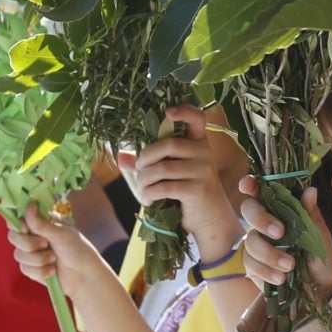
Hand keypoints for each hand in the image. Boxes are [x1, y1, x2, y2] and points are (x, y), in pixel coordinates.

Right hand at [11, 203, 99, 293]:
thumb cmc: (77, 250)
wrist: (84, 276)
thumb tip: (29, 205)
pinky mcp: (31, 268)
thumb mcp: (61, 234)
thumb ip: (41, 223)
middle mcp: (33, 235)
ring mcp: (31, 252)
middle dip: (29, 244)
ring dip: (38, 259)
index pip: (18, 218)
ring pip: (18, 255)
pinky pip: (24, 268)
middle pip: (13, 237)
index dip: (18, 224)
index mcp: (41, 222)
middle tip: (45, 244)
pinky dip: (40, 271)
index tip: (26, 229)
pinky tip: (52, 270)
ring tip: (54, 258)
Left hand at [128, 106, 242, 258]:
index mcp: (199, 143)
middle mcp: (205, 153)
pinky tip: (148, 201)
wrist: (210, 221)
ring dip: (144, 180)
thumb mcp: (169, 174)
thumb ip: (148, 163)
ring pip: (162, 168)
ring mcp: (204, 171)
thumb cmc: (188, 194)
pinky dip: (150, 195)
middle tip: (139, 171)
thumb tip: (121, 157)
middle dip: (145, 158)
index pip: (197, 118)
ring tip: (142, 190)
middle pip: (168, 144)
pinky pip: (164, 187)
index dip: (184, 110)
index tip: (168, 112)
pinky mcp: (198, 190)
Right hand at [235, 177, 331, 305]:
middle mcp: (264, 222)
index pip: (261, 190)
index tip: (248, 186)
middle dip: (261, 220)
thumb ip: (311, 215)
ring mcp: (256, 242)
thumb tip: (310, 190)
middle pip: (248, 210)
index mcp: (282, 208)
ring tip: (290, 266)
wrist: (318, 287)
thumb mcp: (320, 236)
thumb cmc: (319, 256)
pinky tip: (281, 278)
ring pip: (250, 241)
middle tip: (280, 233)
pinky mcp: (252, 264)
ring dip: (270, 254)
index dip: (250, 184)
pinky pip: (251, 263)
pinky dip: (266, 271)